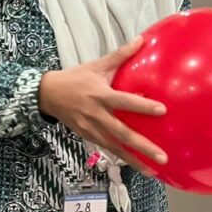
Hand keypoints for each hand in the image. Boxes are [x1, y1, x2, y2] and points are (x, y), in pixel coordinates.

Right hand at [37, 38, 168, 172]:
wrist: (48, 94)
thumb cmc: (75, 78)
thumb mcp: (96, 65)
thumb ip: (120, 55)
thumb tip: (142, 40)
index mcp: (100, 95)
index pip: (124, 101)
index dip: (142, 106)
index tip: (162, 110)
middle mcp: (96, 115)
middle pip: (122, 133)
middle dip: (143, 147)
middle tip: (163, 157)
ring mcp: (91, 129)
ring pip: (115, 147)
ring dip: (134, 160)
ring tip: (153, 171)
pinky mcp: (87, 136)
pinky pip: (108, 148)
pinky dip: (122, 158)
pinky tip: (137, 165)